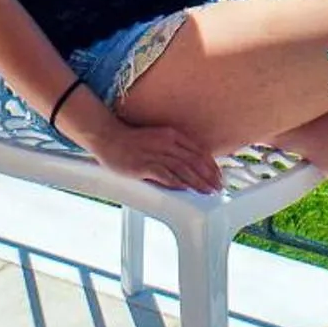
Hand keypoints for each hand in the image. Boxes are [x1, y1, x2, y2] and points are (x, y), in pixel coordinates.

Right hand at [92, 120, 224, 193]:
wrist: (108, 137)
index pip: (198, 150)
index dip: (211, 164)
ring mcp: (156, 154)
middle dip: (209, 176)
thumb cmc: (132, 139)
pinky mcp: (144, 166)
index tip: (218, 175)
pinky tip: (186, 190)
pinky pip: (165, 175)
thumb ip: (174, 148)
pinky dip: (178, 183)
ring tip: (208, 191)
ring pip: (183, 169)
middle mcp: (167, 143)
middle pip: (194, 161)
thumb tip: (189, 163)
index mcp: (172, 134)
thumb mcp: (158, 137)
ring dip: (198, 182)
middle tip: (218, 187)